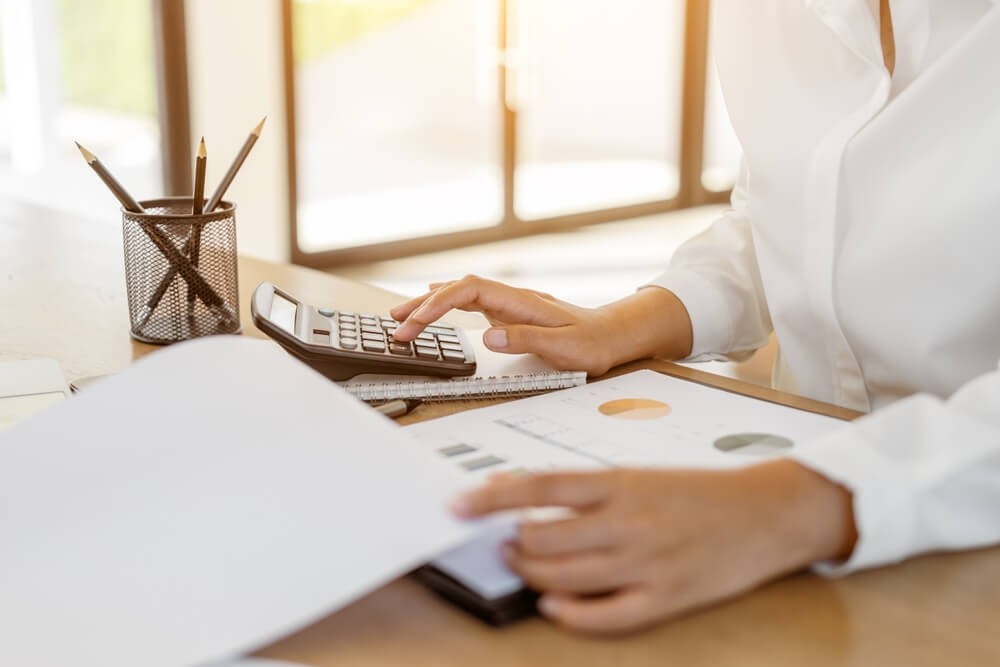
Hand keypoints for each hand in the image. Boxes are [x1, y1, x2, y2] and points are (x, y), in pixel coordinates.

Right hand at [390, 275, 692, 375]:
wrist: (615, 334)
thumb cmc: (594, 342)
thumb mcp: (564, 348)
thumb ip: (526, 339)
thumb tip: (487, 335)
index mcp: (521, 301)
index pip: (469, 291)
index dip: (439, 303)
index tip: (417, 324)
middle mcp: (511, 298)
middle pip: (457, 290)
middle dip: (423, 305)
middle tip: (395, 324)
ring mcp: (509, 304)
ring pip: (460, 295)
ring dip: (430, 304)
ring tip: (400, 317)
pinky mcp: (509, 314)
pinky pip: (470, 303)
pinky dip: (446, 305)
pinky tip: (433, 308)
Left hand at [451, 461, 856, 634]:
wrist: (766, 512)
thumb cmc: (699, 492)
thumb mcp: (642, 476)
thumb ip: (589, 490)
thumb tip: (530, 500)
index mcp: (621, 483)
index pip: (541, 485)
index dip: (492, 496)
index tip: (458, 504)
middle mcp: (628, 520)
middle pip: (543, 537)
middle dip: (512, 544)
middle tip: (504, 543)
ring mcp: (647, 562)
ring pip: (565, 575)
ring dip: (532, 574)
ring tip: (524, 565)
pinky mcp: (667, 598)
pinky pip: (607, 614)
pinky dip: (572, 614)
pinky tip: (555, 606)